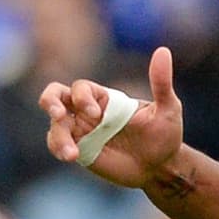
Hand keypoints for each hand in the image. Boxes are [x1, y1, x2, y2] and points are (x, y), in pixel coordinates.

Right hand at [40, 44, 182, 187]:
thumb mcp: (167, 109)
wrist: (162, 166)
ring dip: (58, 136)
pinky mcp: (81, 151)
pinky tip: (71, 157)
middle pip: (55, 95)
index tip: (96, 115)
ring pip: (56, 125)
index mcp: (104, 97)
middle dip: (50, 101)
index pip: (81, 88)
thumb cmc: (165, 134)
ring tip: (71, 153)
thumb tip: (163, 51)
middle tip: (58, 114)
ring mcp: (82, 131)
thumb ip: (161, 82)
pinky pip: (59, 145)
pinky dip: (59, 148)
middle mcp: (87, 111)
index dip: (83, 97)